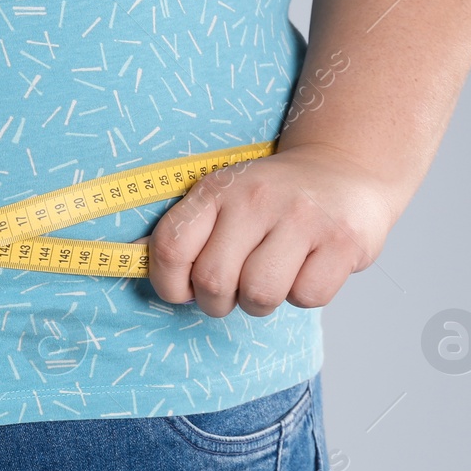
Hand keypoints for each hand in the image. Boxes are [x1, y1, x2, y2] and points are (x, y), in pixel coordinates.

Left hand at [143, 143, 401, 318]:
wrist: (344, 167)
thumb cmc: (270, 197)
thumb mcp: (221, 198)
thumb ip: (181, 230)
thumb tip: (126, 257)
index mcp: (217, 189)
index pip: (171, 246)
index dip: (167, 283)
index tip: (182, 290)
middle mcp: (256, 199)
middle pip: (213, 281)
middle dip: (217, 301)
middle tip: (232, 290)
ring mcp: (303, 218)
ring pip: (259, 295)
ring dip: (259, 302)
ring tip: (268, 279)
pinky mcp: (343, 241)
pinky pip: (307, 297)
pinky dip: (303, 295)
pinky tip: (305, 269)